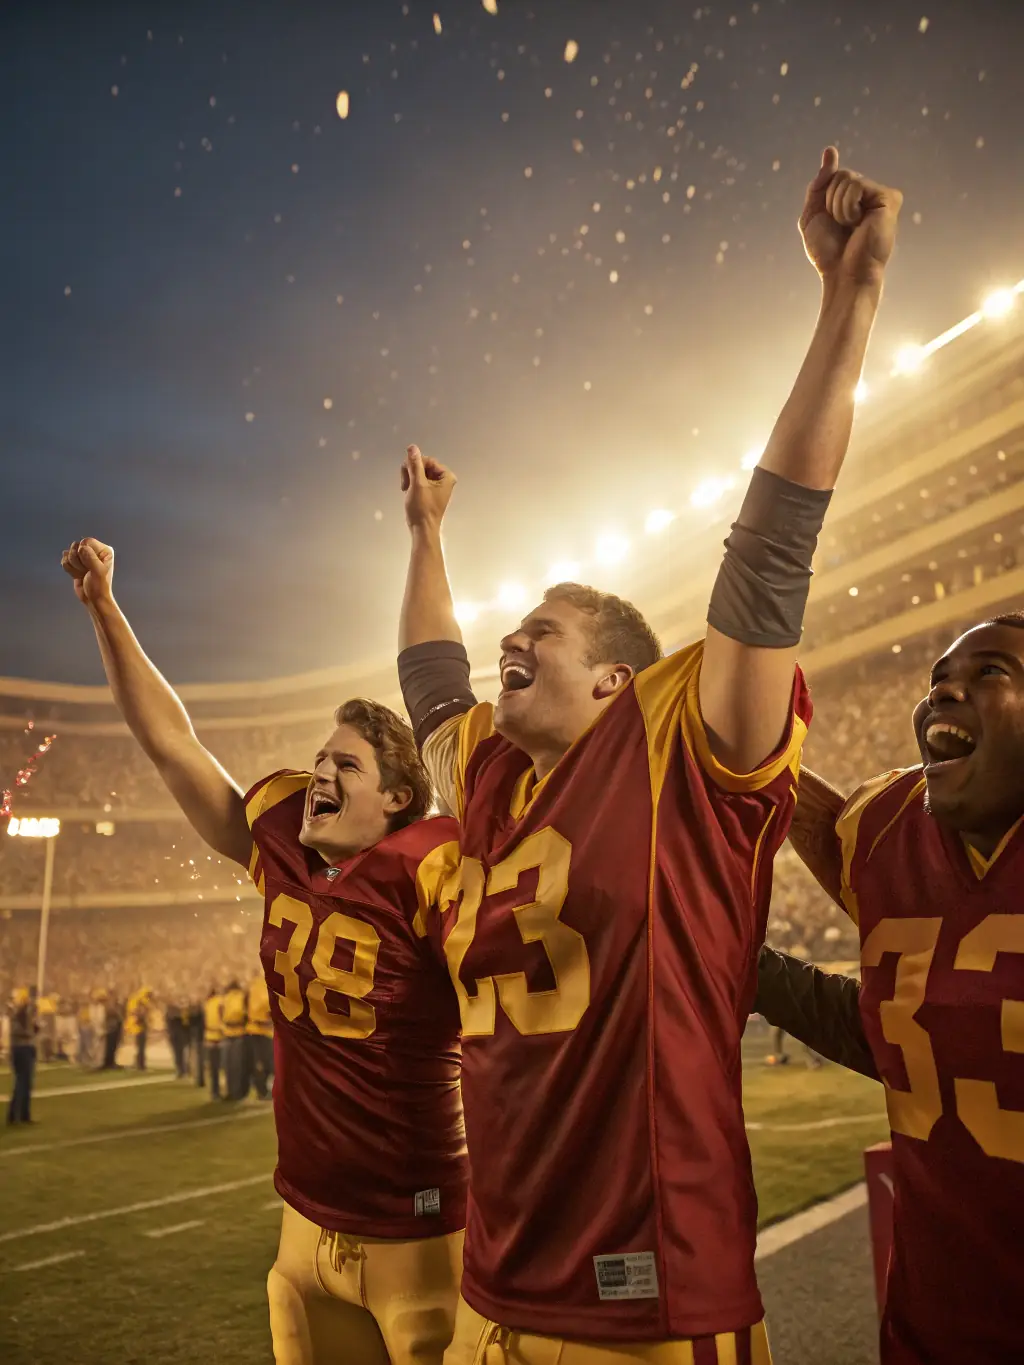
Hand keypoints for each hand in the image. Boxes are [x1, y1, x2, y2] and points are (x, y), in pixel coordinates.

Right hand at [61, 538, 114, 607]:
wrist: (94, 599)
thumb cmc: (100, 586)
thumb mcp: (98, 572)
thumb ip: (91, 558)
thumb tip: (81, 547)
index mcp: (104, 550)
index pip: (86, 541)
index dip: (83, 552)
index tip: (90, 565)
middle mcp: (95, 551)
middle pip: (76, 546)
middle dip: (78, 561)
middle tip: (87, 571)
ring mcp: (84, 556)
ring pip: (69, 553)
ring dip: (74, 566)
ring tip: (83, 573)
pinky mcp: (75, 563)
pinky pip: (64, 560)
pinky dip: (69, 569)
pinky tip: (78, 575)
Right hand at [401, 445, 455, 531]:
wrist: (422, 529)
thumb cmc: (422, 509)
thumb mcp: (417, 484)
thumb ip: (415, 464)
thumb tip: (412, 447)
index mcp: (447, 476)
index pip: (427, 460)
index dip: (415, 466)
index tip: (408, 477)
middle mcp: (444, 479)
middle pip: (423, 465)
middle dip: (412, 473)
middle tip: (406, 485)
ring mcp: (438, 486)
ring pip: (419, 472)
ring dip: (410, 479)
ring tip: (408, 491)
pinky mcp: (430, 491)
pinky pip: (419, 480)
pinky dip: (412, 485)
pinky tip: (409, 493)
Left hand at [800, 147, 902, 287]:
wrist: (842, 273)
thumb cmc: (828, 252)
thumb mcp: (813, 214)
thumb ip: (819, 183)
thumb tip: (830, 151)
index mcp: (852, 198)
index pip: (833, 176)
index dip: (825, 191)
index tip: (831, 217)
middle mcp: (868, 195)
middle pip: (839, 174)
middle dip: (829, 201)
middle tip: (841, 227)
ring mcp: (879, 196)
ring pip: (846, 177)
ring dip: (837, 207)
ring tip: (850, 227)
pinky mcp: (888, 198)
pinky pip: (856, 185)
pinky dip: (847, 206)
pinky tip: (858, 223)